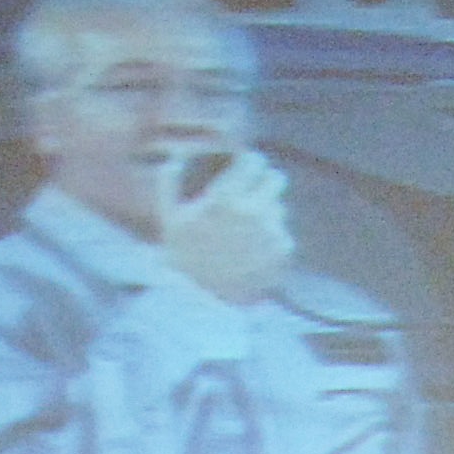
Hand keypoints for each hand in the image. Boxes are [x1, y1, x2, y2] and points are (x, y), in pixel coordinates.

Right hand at [158, 150, 291, 305]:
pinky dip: (271, 236)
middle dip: (266, 180)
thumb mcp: (169, 214)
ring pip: (280, 207)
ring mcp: (273, 232)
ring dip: (267, 210)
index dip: (251, 161)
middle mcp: (255, 212)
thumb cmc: (183, 253)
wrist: (204, 297)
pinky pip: (282, 232)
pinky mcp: (284, 251)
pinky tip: (253, 247)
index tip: (247, 163)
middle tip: (255, 187)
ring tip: (246, 226)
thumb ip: (170, 179)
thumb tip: (178, 157)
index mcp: (227, 199)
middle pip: (277, 179)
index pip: (255, 162)